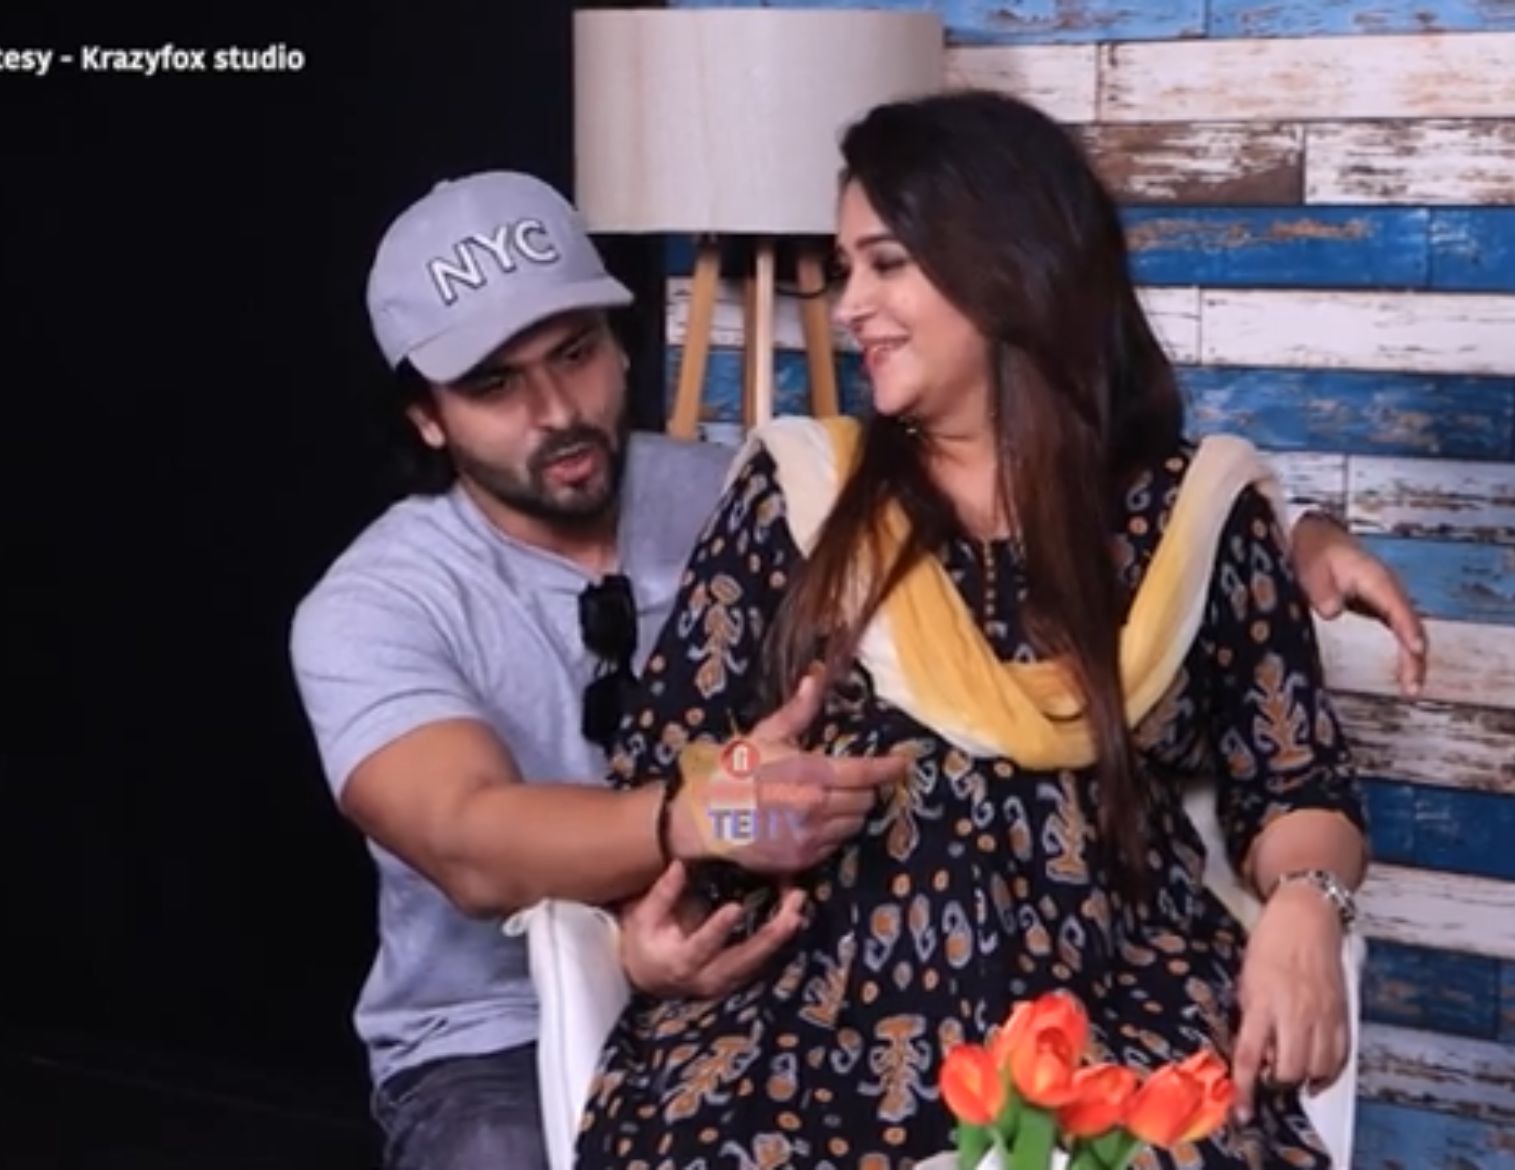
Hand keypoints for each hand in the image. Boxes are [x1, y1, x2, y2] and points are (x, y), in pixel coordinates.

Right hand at [617, 859, 806, 998]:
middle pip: (742, 960)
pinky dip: (778, 939)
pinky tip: (794, 915)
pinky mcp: (737, 977)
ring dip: (780, 937)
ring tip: (798, 908)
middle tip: (791, 913)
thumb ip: (662, 895)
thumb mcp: (643, 918)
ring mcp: (725, 981)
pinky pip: (761, 960)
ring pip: (757, 962)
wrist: (649, 976)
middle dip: (769, 938)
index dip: (717, 929)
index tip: (735, 907)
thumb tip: (679, 865)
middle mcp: (706, 978)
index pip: (700, 947)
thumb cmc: (645, 942)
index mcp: (679, 963)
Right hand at [668, 671, 909, 873]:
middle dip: (865, 789)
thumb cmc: (730, 773)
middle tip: (853, 779)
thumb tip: (816, 675)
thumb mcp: (763, 735)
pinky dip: (833, 832)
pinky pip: (835, 846)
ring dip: (851, 811)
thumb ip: (798, 710)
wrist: (700, 820)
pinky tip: (815, 820)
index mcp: (809, 773)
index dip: (889, 767)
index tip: (903, 763)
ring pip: (854, 824)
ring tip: (831, 799)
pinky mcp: (801, 860)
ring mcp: (810, 838)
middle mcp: (815, 808)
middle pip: (865, 800)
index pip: (865, 773)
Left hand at [1231, 883, 1349, 1123]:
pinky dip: (1328, 1072)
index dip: (1245, 1089)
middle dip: (1276, 1084)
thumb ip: (1250, 1017)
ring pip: (1316, 1070)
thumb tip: (1250, 1054)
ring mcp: (1323, 1015)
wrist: (1306, 917)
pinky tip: (1317, 1072)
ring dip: (1302, 1079)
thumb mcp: (1246, 980)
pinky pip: (1340, 1057)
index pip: (1249, 1056)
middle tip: (1267, 1080)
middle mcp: (1295, 1013)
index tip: (1242, 1111)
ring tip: (1290, 1072)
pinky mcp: (1343, 1014)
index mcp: (1263, 1003)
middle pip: (1288, 1071)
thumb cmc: (1271, 943)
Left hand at [1291, 512, 1427, 696]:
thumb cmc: (1316, 552)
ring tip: (1411, 691)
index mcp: (1375, 578)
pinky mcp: (1383, 609)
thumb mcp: (1311, 566)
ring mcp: (1389, 600)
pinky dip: (1406, 653)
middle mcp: (1390, 590)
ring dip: (1413, 660)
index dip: (1407, 627)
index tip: (1415, 648)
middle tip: (1411, 687)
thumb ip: (1321, 590)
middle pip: (1410, 625)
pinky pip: (1400, 633)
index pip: (1396, 605)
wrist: (1319, 537)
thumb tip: (1332, 612)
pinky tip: (1406, 677)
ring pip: (1409, 632)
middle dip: (1414, 656)